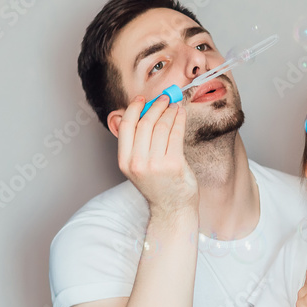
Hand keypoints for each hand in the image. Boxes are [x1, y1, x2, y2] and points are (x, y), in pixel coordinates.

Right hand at [116, 94, 197, 215]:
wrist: (172, 208)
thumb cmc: (158, 185)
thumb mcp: (138, 166)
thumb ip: (136, 143)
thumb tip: (143, 112)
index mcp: (124, 161)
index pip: (126, 126)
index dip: (133, 108)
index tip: (141, 99)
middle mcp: (138, 163)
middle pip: (145, 123)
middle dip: (156, 106)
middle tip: (164, 98)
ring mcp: (156, 164)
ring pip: (162, 126)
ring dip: (169, 111)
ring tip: (174, 105)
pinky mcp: (174, 164)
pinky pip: (176, 134)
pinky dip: (179, 120)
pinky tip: (181, 114)